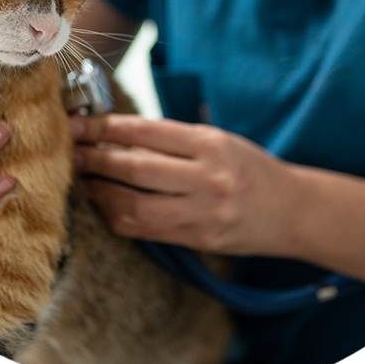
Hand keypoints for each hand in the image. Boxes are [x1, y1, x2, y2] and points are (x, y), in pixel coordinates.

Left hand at [70, 114, 297, 255]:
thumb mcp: (219, 140)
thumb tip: (119, 134)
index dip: (107, 128)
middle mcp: (207, 177)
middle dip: (96, 159)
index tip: (80, 124)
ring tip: (82, 180)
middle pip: (136, 168)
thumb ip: (175, 140)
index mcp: (211, 144)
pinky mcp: (198, 239)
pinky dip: (119, 217)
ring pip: (135, 206)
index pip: (147, 132)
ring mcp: (202, 212)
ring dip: (101, 193)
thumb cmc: (251, 168)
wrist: (293, 211)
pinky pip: (146, 230)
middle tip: (71, 151)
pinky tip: (105, 205)